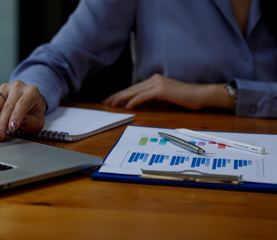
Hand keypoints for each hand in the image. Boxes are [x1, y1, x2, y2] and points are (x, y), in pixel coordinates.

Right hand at [0, 80, 46, 141]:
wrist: (30, 101)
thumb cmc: (34, 112)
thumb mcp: (39, 119)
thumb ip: (33, 121)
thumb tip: (22, 120)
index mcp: (31, 92)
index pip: (22, 104)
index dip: (16, 116)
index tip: (12, 128)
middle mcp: (17, 87)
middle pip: (7, 105)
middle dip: (2, 123)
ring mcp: (5, 88)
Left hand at [103, 74, 228, 109]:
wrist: (201, 95)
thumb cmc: (186, 99)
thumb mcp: (165, 99)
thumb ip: (153, 99)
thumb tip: (139, 104)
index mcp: (155, 80)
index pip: (134, 88)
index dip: (121, 94)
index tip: (111, 100)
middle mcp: (154, 79)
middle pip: (131, 89)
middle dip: (117, 96)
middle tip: (106, 102)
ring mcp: (158, 83)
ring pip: (135, 91)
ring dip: (121, 98)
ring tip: (112, 104)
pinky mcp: (162, 90)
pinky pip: (144, 96)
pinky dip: (134, 101)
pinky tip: (127, 106)